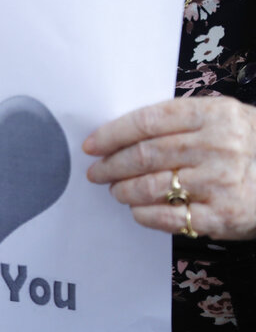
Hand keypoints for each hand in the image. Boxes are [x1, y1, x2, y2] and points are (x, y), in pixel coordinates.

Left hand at [83, 96, 255, 240]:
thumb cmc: (247, 145)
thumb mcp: (223, 119)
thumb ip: (179, 122)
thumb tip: (121, 134)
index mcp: (213, 115)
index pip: (148, 122)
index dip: (112, 134)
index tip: (91, 145)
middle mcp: (218, 146)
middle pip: (144, 155)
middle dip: (111, 166)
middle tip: (96, 172)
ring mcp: (222, 182)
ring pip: (151, 186)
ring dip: (124, 190)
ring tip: (116, 191)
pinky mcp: (224, 215)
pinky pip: (169, 217)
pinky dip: (144, 214)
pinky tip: (138, 210)